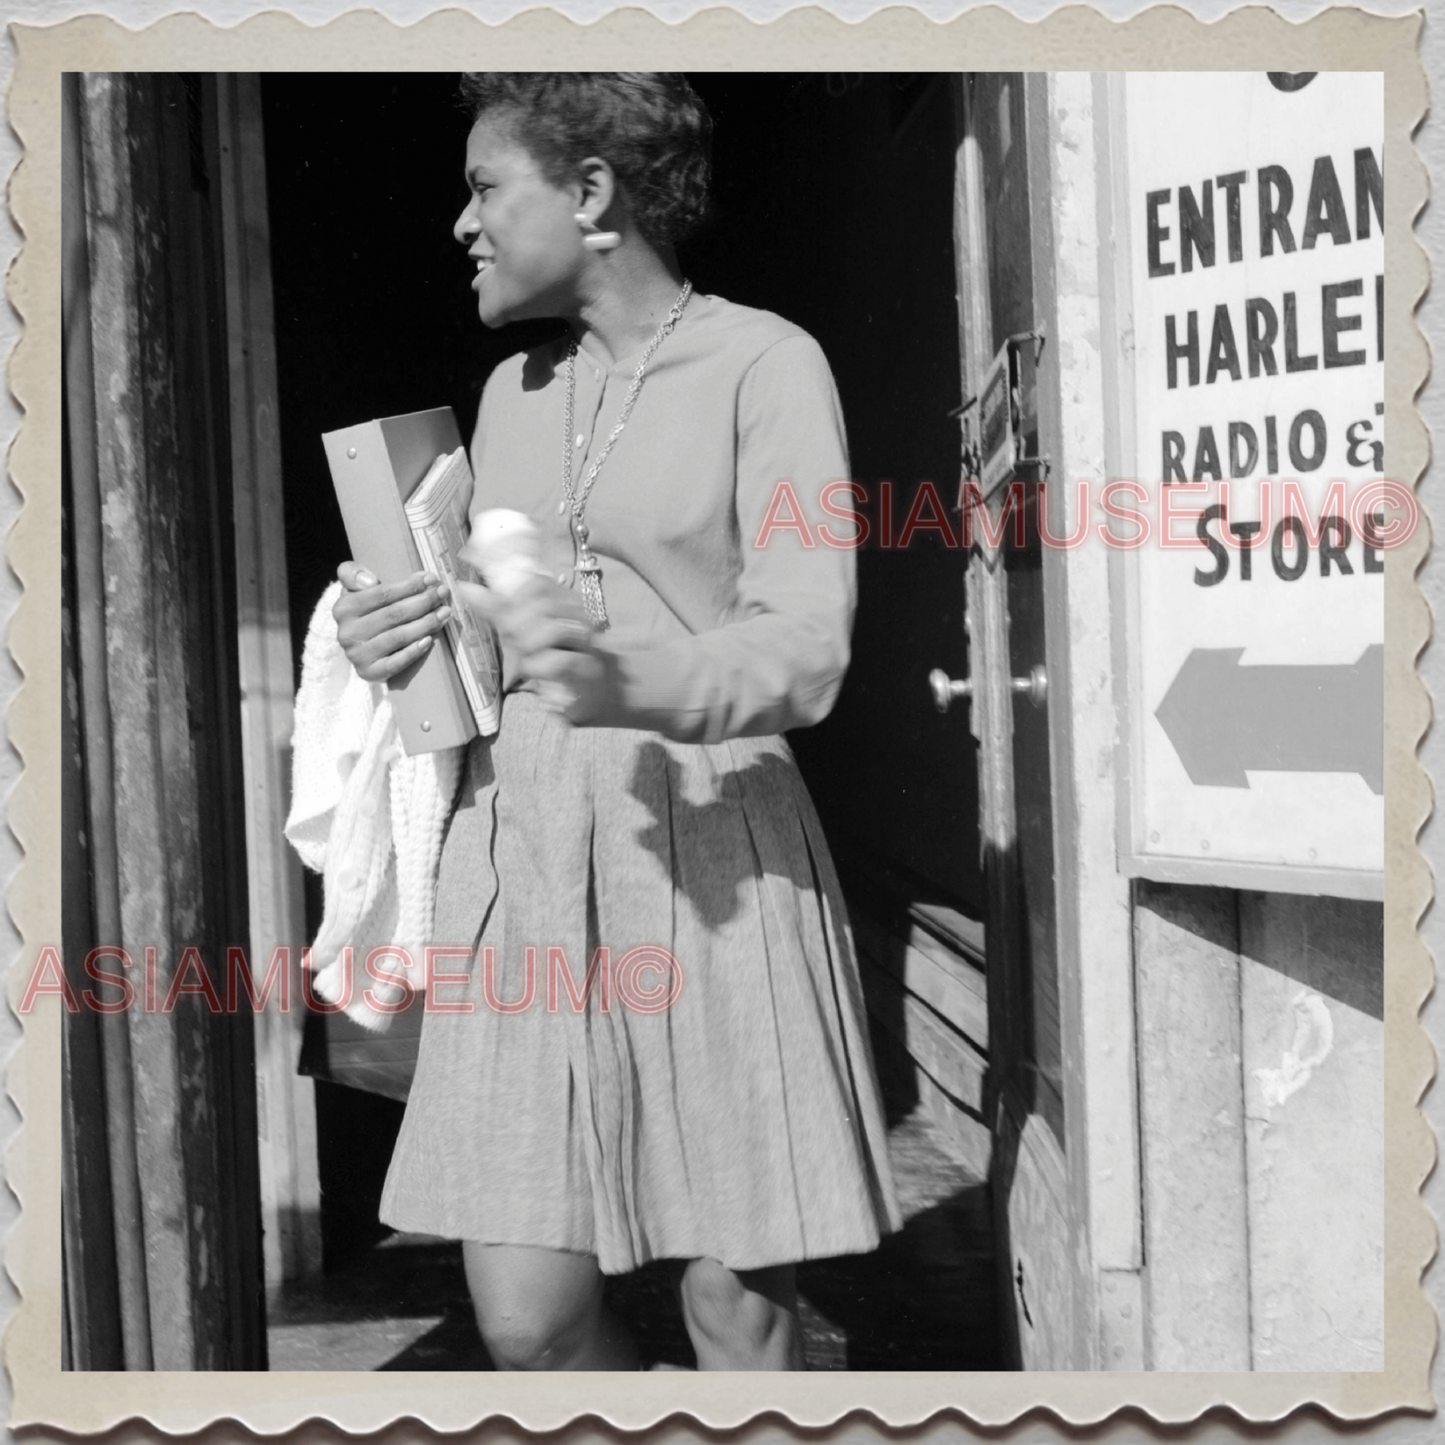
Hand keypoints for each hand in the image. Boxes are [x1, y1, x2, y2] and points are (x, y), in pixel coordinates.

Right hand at [332, 562, 451, 681]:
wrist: (360, 646)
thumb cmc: (366, 610)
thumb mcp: (354, 589)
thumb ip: (353, 574)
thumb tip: (370, 581)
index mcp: (343, 608)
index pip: (381, 594)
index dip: (409, 586)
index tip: (431, 578)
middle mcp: (347, 633)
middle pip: (393, 615)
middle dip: (423, 602)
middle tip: (443, 593)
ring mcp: (357, 655)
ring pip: (397, 637)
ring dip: (425, 623)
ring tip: (445, 612)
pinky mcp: (369, 673)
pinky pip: (395, 663)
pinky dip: (413, 651)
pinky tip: (429, 640)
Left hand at [456, 575, 616, 723]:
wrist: (585, 691)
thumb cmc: (551, 658)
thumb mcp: (521, 631)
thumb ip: (497, 609)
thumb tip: (465, 587)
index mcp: (565, 600)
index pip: (538, 583)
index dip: (514, 598)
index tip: (506, 619)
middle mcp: (580, 615)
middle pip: (542, 606)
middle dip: (517, 626)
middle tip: (515, 643)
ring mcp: (588, 641)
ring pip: (553, 630)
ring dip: (530, 648)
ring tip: (529, 660)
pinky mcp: (588, 668)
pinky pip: (559, 661)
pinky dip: (541, 669)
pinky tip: (539, 675)